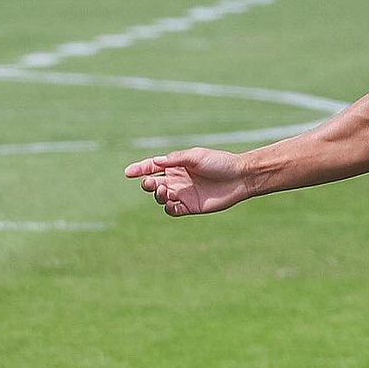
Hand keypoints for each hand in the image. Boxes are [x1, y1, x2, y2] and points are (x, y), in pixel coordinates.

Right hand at [123, 147, 250, 216]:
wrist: (240, 177)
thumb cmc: (219, 162)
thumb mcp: (196, 156)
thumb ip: (175, 159)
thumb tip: (155, 161)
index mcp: (177, 165)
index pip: (152, 166)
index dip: (139, 169)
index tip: (128, 172)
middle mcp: (178, 179)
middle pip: (153, 183)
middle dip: (147, 184)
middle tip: (151, 183)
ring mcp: (183, 193)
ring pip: (161, 198)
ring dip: (158, 196)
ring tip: (164, 191)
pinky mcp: (191, 206)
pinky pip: (173, 211)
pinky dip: (168, 208)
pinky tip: (171, 203)